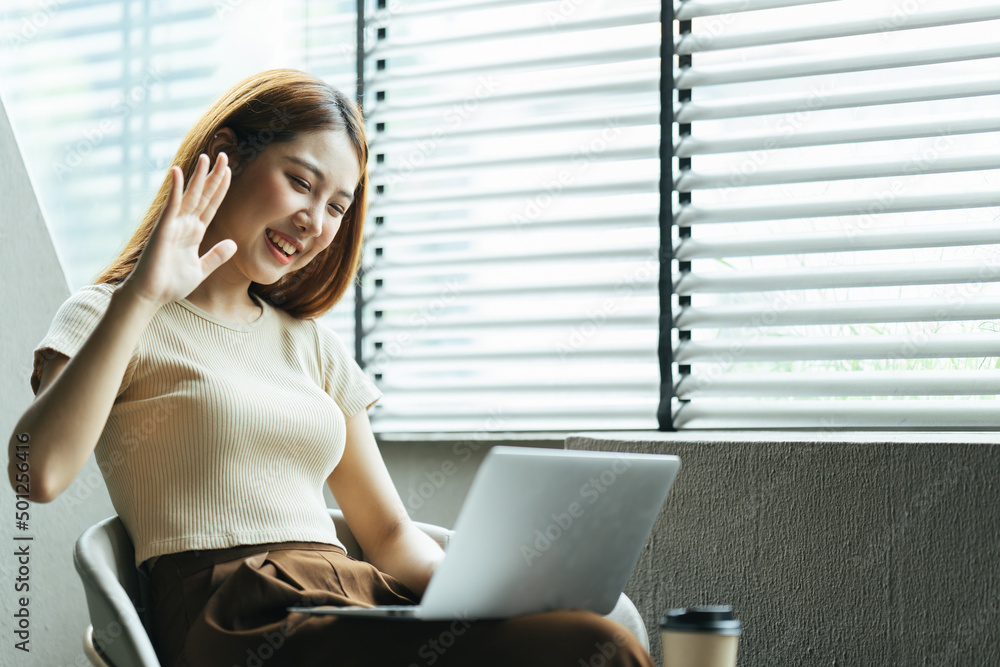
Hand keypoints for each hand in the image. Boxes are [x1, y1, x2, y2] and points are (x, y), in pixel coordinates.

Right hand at [122, 152, 234, 307]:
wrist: (151, 296)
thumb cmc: (171, 284)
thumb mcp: (202, 269)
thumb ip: (216, 256)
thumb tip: (233, 243)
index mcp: (195, 232)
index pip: (211, 205)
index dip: (220, 188)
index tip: (229, 171)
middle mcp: (185, 224)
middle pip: (203, 195)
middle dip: (214, 176)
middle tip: (224, 155)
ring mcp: (174, 225)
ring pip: (190, 196)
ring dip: (198, 176)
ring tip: (207, 157)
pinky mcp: (163, 229)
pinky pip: (171, 206)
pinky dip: (176, 189)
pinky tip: (178, 172)